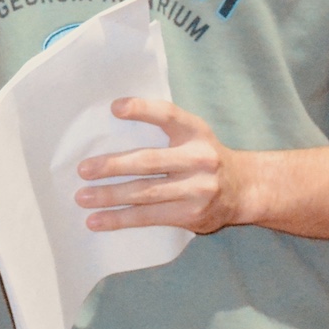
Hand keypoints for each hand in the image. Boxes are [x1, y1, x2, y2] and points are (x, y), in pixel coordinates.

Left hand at [74, 98, 251, 234]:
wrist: (245, 189)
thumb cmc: (204, 157)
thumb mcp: (193, 135)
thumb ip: (163, 129)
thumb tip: (111, 123)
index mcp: (196, 131)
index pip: (168, 115)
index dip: (143, 109)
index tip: (115, 108)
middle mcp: (199, 158)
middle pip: (149, 161)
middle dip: (113, 166)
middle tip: (83, 170)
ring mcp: (197, 189)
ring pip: (146, 193)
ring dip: (110, 196)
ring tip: (82, 197)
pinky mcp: (192, 215)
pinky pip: (150, 218)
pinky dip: (120, 220)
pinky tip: (97, 221)